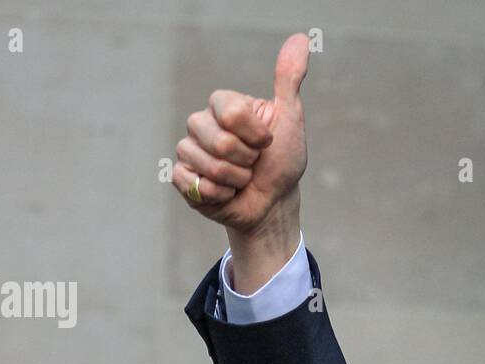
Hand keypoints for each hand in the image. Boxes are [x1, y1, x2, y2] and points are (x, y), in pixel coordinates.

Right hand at [173, 32, 308, 237]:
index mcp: (224, 106)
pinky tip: (226, 193)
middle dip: (247, 160)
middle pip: (219, 142)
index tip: (267, 141)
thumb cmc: (282, 161)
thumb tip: (301, 39)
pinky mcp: (182, 179)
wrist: (274, 203)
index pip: (230, 112)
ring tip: (241, 179)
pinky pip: (195, 185)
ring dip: (237, 180)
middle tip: (253, 163)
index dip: (256, 134)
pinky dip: (220, 195)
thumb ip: (288, 80)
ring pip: (210, 167)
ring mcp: (189, 151)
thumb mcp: (290, 119)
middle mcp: (201, 123)